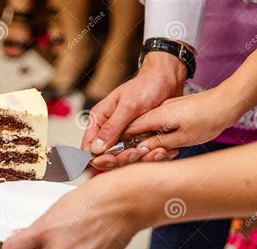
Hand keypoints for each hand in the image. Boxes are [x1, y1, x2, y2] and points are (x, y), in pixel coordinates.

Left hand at [2, 165, 165, 248]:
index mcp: (45, 230)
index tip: (16, 246)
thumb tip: (28, 236)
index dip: (14, 247)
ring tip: (80, 233)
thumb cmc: (97, 196)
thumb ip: (42, 226)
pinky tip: (91, 238)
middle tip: (53, 238)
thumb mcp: (59, 205)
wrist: (126, 201)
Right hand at [81, 52, 185, 169]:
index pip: (89, 148)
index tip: (112, 159)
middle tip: (136, 152)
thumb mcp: (128, 106)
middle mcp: (109, 131)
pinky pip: (140, 156)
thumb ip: (111, 127)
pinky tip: (160, 151)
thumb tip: (96, 148)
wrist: (167, 80)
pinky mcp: (138, 141)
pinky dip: (150, 157)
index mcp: (99, 120)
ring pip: (124, 160)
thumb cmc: (146, 86)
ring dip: (139, 159)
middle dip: (121, 159)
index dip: (98, 158)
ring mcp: (124, 137)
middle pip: (106, 157)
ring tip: (153, 150)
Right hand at [124, 87, 238, 150]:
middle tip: (154, 157)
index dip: (124, 144)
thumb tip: (141, 149)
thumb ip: (159, 143)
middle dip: (141, 147)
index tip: (125, 155)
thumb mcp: (182, 138)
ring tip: (168, 152)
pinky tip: (173, 145)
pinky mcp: (173, 110)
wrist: (228, 101)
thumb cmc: (208, 119)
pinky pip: (160, 125)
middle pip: (137, 131)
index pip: (128, 130)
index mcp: (155, 117)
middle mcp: (156, 111)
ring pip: (149, 129)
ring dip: (154, 143)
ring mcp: (164, 110)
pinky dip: (162, 136)